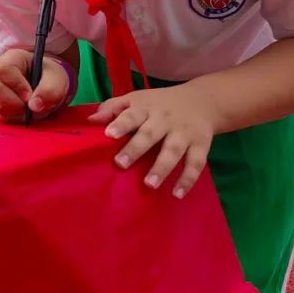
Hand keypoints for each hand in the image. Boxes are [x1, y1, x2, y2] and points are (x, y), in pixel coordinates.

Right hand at [0, 49, 69, 121]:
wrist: (47, 85)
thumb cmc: (50, 76)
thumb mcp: (56, 79)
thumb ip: (49, 90)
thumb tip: (34, 106)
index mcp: (11, 59)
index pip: (4, 70)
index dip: (17, 84)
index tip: (30, 95)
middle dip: (17, 102)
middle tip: (33, 105)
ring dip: (18, 112)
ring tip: (33, 107)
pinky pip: (3, 116)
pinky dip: (17, 117)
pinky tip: (27, 111)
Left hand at [88, 83, 216, 198]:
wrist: (203, 101)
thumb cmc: (159, 103)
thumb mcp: (136, 99)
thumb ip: (113, 108)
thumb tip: (90, 120)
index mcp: (147, 108)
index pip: (132, 115)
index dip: (121, 124)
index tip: (109, 135)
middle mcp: (165, 120)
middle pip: (150, 134)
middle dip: (136, 149)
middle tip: (121, 163)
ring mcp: (184, 133)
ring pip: (174, 150)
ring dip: (162, 167)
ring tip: (149, 184)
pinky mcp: (201, 145)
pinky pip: (196, 163)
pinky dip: (187, 179)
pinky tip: (177, 194)